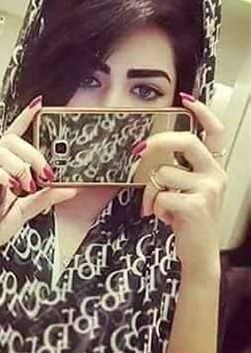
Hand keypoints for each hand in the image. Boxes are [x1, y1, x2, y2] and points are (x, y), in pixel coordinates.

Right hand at [0, 95, 77, 272]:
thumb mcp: (28, 208)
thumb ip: (47, 197)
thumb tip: (70, 188)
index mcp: (4, 166)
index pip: (14, 135)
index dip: (25, 118)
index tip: (39, 105)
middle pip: (11, 140)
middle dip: (33, 154)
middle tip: (47, 174)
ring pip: (1, 152)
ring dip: (21, 167)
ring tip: (28, 187)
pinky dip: (3, 176)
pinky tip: (12, 188)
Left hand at [136, 93, 227, 279]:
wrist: (199, 253)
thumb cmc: (189, 220)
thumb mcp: (188, 191)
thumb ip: (177, 171)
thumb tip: (147, 154)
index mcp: (213, 168)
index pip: (214, 133)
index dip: (202, 113)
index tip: (186, 100)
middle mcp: (215, 175)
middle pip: (186, 142)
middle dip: (158, 142)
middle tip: (138, 150)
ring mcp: (208, 189)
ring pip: (163, 174)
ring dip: (151, 193)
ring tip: (158, 208)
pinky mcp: (195, 205)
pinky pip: (160, 196)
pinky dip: (154, 208)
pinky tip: (164, 218)